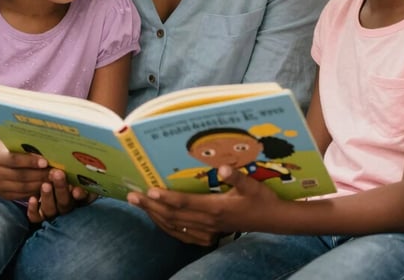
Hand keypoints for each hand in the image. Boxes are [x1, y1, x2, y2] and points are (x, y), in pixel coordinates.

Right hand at [0, 140, 50, 200]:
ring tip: (53, 180)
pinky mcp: (2, 195)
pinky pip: (21, 195)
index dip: (30, 162)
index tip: (46, 162)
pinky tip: (45, 187)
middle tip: (56, 172)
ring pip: (22, 188)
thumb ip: (24, 148)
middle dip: (40, 175)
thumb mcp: (10, 143)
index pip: (14, 160)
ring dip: (40, 185)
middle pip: (20, 176)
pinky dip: (34, 192)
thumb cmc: (3, 148)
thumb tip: (46, 152)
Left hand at [26, 168, 95, 223]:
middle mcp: (66, 206)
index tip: (76, 190)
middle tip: (57, 174)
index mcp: (78, 196)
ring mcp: (53, 212)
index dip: (80, 195)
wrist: (44, 182)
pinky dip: (33, 209)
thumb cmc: (64, 175)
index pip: (83, 198)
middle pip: (65, 202)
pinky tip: (32, 198)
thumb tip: (80, 162)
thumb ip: (76, 173)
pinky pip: (36, 217)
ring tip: (45, 185)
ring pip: (51, 210)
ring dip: (48, 197)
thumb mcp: (73, 173)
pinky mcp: (39, 216)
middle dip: (61, 188)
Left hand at [126, 165, 280, 245]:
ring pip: (174, 226)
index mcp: (215, 208)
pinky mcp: (208, 236)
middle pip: (173, 215)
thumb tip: (222, 168)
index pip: (184, 203)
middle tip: (131, 196)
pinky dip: (166, 227)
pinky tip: (157, 219)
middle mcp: (207, 222)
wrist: (272, 220)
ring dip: (154, 215)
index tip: (148, 190)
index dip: (165, 197)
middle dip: (150, 206)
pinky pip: (181, 234)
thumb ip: (236, 177)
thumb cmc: (261, 198)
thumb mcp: (251, 185)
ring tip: (138, 204)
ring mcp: (207, 231)